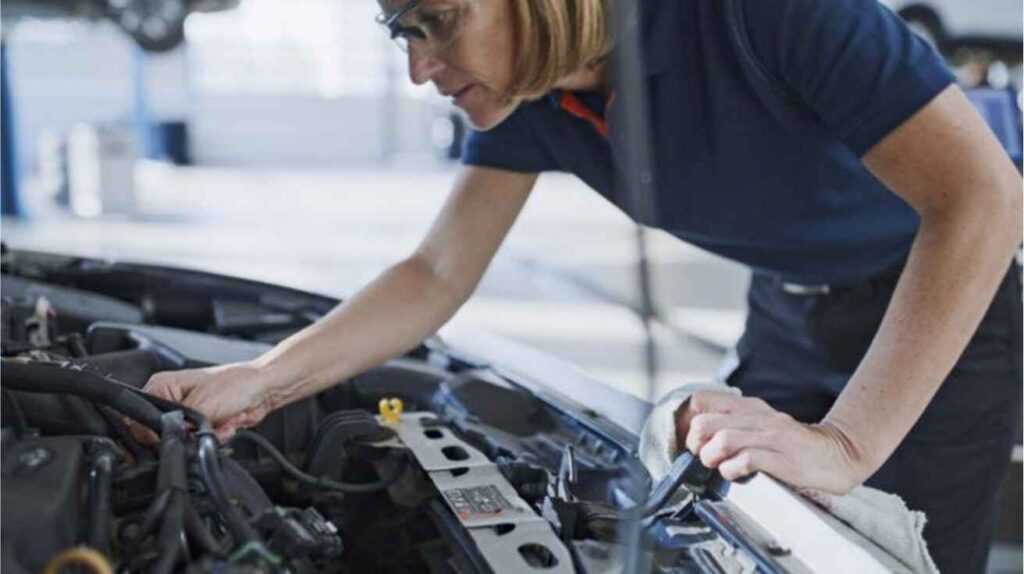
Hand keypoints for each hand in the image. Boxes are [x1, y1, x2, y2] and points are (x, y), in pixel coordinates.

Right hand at [143, 361, 281, 441]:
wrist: (264, 389)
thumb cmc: (237, 383)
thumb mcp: (201, 406)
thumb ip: (179, 425)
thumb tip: (171, 439)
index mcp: (163, 386)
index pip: (140, 417)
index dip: (155, 432)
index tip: (177, 432)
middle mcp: (172, 398)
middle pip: (164, 433)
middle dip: (190, 433)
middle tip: (206, 423)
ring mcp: (189, 412)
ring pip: (186, 440)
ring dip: (207, 436)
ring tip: (221, 420)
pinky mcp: (204, 423)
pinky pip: (201, 441)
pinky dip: (216, 437)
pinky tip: (227, 423)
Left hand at [677, 392, 866, 494]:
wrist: (836, 453)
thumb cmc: (791, 444)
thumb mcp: (759, 424)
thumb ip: (731, 423)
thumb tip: (696, 433)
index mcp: (747, 406)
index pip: (701, 400)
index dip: (687, 421)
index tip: (689, 439)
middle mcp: (757, 417)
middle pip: (705, 423)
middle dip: (696, 444)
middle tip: (703, 456)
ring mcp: (770, 436)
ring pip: (723, 439)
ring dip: (712, 457)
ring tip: (718, 466)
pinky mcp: (783, 458)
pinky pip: (748, 460)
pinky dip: (733, 469)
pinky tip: (736, 473)